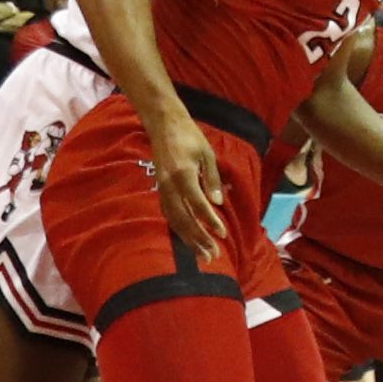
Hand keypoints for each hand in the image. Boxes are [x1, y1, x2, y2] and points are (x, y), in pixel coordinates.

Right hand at [143, 107, 226, 263]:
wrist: (163, 125)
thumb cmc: (190, 137)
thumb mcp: (207, 154)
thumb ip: (211, 179)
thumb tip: (218, 203)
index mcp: (183, 174)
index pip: (197, 204)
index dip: (210, 221)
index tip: (222, 234)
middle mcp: (169, 185)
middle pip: (183, 218)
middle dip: (198, 239)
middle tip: (213, 256)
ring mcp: (161, 188)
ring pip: (174, 220)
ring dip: (188, 239)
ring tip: (202, 255)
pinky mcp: (160, 190)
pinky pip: (169, 214)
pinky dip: (179, 229)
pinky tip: (189, 240)